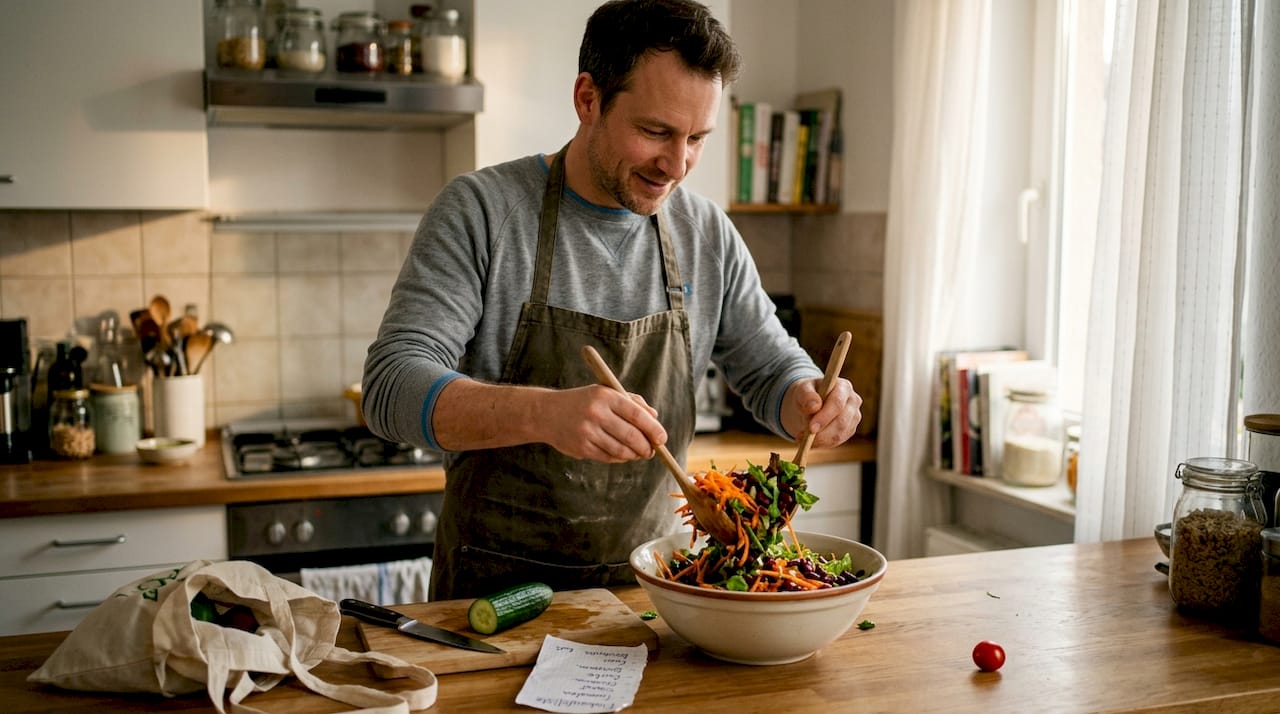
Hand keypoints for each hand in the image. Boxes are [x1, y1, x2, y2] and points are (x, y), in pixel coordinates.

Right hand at [541, 385, 666, 462]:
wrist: (546, 413)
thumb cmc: (583, 402)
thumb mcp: (605, 393)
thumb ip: (632, 402)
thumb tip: (655, 418)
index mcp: (605, 396)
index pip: (637, 414)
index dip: (653, 429)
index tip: (662, 438)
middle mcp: (596, 413)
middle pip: (632, 436)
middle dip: (646, 447)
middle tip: (651, 450)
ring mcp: (588, 431)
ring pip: (621, 450)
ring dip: (634, 455)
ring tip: (639, 453)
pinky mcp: (581, 448)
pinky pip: (608, 457)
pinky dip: (619, 458)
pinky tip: (622, 454)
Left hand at [783, 377, 862, 447]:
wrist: (810, 402)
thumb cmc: (807, 394)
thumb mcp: (802, 390)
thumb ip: (806, 396)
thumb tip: (814, 406)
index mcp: (843, 387)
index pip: (837, 403)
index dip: (825, 417)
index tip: (811, 428)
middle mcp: (853, 401)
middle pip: (842, 421)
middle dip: (822, 432)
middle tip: (804, 438)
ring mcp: (854, 416)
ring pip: (840, 434)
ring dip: (820, 440)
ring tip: (802, 438)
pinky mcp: (850, 429)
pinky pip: (837, 440)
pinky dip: (822, 443)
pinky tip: (811, 440)